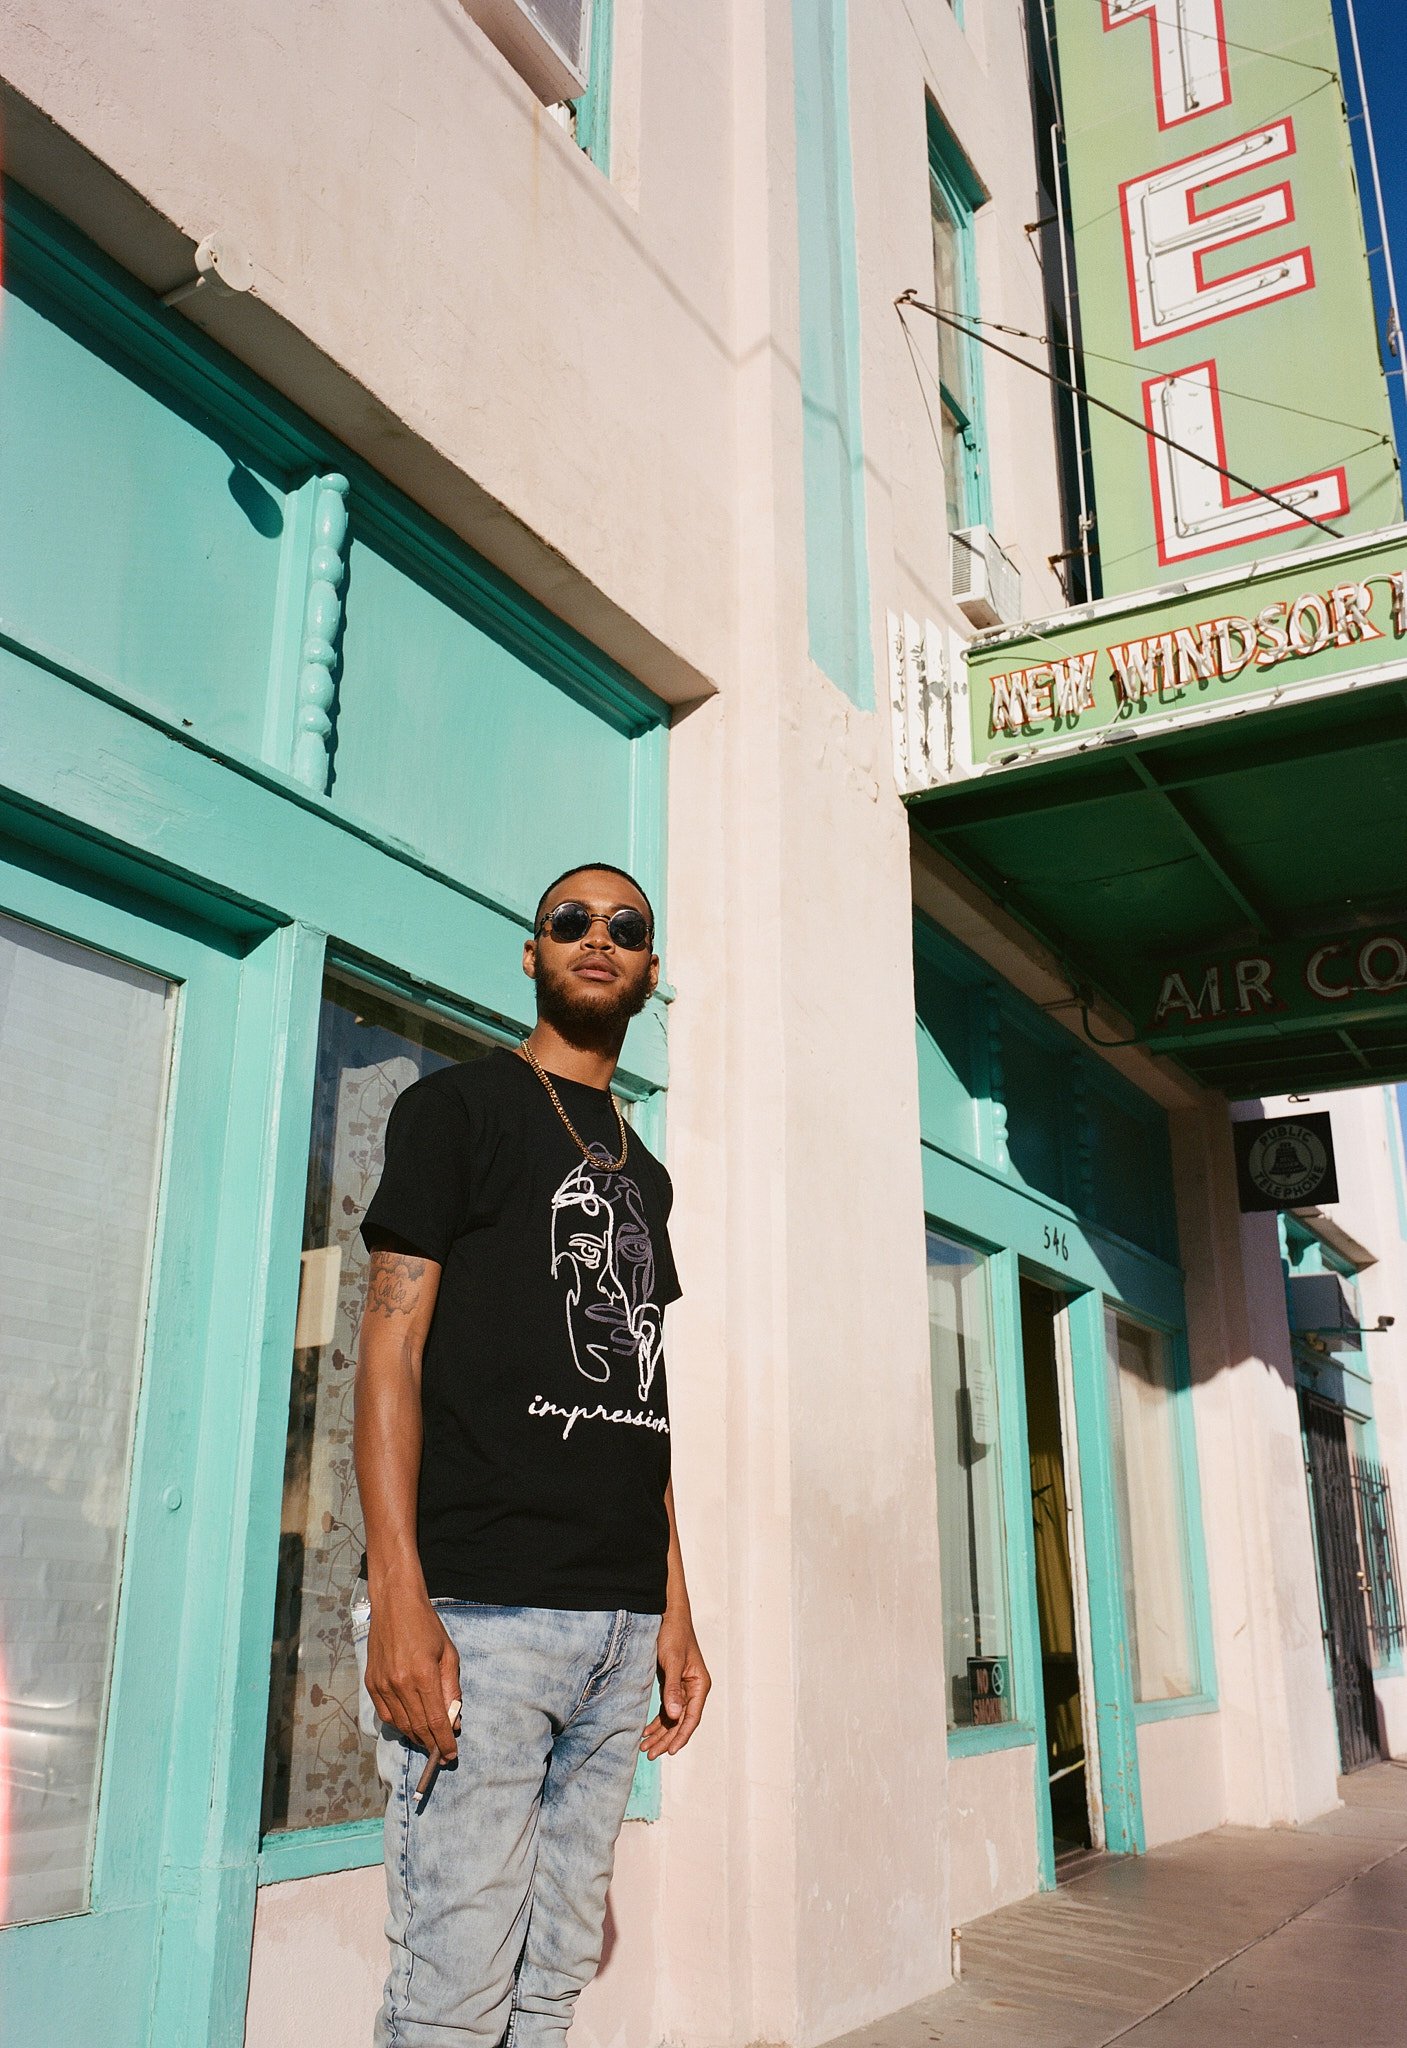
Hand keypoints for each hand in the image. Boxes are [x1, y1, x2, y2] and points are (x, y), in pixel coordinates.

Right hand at [364, 1592, 461, 1761]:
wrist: (395, 1605)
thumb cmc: (427, 1626)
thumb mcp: (449, 1655)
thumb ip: (451, 1690)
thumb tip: (454, 1721)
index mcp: (423, 1675)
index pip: (435, 1721)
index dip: (444, 1742)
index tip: (451, 1755)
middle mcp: (400, 1684)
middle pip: (418, 1727)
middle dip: (432, 1745)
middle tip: (442, 1753)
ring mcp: (382, 1684)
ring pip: (400, 1724)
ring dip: (416, 1737)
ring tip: (429, 1741)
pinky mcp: (370, 1683)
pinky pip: (385, 1714)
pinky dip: (399, 1725)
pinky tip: (410, 1726)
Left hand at [641, 1607, 709, 1758]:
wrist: (666, 1613)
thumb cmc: (673, 1632)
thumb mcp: (672, 1659)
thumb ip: (673, 1688)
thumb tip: (674, 1715)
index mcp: (699, 1684)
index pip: (692, 1717)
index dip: (681, 1736)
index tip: (670, 1752)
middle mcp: (693, 1688)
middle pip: (681, 1722)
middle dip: (666, 1739)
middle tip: (649, 1754)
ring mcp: (682, 1687)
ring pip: (673, 1718)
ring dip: (660, 1733)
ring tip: (645, 1747)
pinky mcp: (671, 1683)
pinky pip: (666, 1709)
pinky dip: (657, 1721)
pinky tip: (645, 1731)